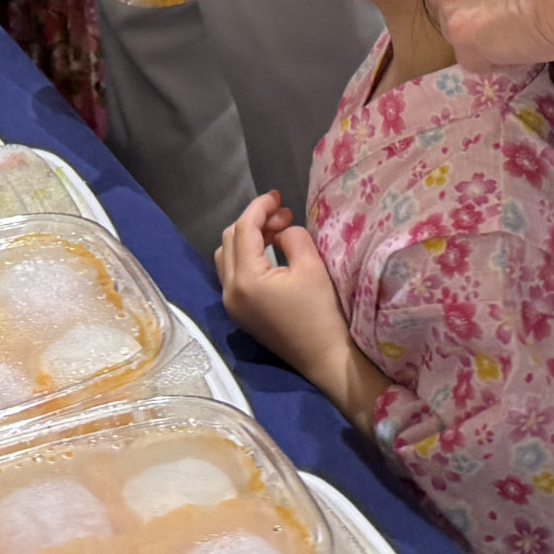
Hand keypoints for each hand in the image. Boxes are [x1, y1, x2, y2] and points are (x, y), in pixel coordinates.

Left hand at [216, 194, 380, 423]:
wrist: (326, 358)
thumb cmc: (322, 312)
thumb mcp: (310, 266)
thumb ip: (291, 237)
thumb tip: (280, 231)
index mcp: (245, 279)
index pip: (243, 229)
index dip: (259, 207)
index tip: (278, 195)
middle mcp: (229, 291)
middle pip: (229, 240)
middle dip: (254, 222)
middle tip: (283, 215)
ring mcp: (231, 305)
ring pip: (228, 256)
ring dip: (249, 238)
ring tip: (278, 232)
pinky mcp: (240, 313)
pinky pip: (233, 274)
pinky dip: (247, 257)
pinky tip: (271, 253)